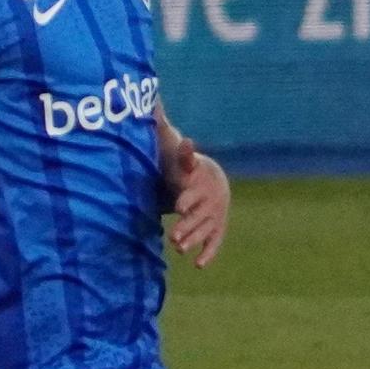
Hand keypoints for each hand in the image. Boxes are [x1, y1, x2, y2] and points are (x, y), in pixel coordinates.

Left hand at [162, 133, 229, 264]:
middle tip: (173, 236)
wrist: (212, 181)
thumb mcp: (178, 158)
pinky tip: (199, 265)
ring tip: (178, 248)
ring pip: (206, 229)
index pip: (195, 190)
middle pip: (200, 213)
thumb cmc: (187, 171)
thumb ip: (165, 136)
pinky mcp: (217, 228)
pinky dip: (209, 252)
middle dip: (188, 225)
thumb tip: (152, 103)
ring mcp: (215, 215)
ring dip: (193, 239)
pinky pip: (215, 241)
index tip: (179, 205)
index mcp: (200, 182)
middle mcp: (210, 199)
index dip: (188, 198)